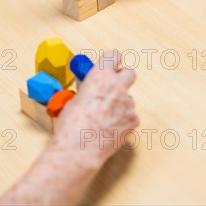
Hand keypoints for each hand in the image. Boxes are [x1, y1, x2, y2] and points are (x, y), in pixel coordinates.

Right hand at [50, 50, 138, 166]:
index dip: (111, 61)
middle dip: (122, 78)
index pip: (113, 55)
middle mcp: (117, 86)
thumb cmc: (71, 126)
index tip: (109, 66)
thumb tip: (90, 89)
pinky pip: (130, 116)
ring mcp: (128, 103)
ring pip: (128, 99)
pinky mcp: (134, 120)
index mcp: (100, 76)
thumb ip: (87, 90)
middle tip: (113, 88)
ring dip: (120, 105)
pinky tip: (109, 130)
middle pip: (130, 72)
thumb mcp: (73, 99)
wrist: (79, 149)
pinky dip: (122, 121)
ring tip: (104, 119)